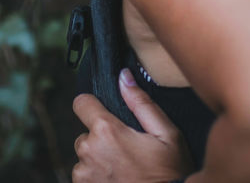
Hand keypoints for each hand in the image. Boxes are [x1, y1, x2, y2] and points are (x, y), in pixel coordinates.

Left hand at [72, 68, 193, 182]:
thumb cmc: (168, 175)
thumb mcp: (167, 135)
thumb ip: (142, 103)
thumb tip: (124, 77)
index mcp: (107, 131)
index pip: (81, 103)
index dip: (93, 105)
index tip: (105, 113)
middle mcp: (89, 151)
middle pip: (86, 133)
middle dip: (102, 139)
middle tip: (127, 152)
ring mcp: (83, 175)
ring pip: (86, 157)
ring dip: (99, 160)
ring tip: (125, 171)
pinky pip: (85, 177)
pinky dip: (97, 178)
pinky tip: (119, 181)